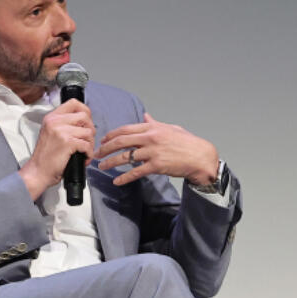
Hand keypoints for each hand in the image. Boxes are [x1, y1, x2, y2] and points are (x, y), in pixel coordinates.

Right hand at [18, 99, 95, 199]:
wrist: (37, 171)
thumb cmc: (46, 156)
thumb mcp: (51, 133)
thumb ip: (64, 124)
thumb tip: (84, 121)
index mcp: (52, 117)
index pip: (74, 103)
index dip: (85, 111)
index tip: (86, 122)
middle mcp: (55, 121)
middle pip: (85, 116)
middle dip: (91, 129)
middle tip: (87, 141)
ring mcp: (61, 131)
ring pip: (88, 131)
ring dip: (90, 144)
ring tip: (84, 152)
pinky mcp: (67, 143)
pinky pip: (87, 145)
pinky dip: (89, 154)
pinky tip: (84, 158)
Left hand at [95, 113, 218, 186]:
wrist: (200, 157)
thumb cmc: (187, 142)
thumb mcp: (171, 128)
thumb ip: (155, 122)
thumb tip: (145, 115)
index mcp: (152, 127)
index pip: (126, 129)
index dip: (111, 135)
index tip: (103, 140)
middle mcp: (150, 138)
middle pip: (121, 142)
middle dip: (105, 148)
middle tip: (96, 153)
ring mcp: (152, 152)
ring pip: (125, 157)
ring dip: (110, 162)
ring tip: (102, 167)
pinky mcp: (156, 166)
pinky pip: (136, 172)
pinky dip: (124, 178)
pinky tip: (117, 182)